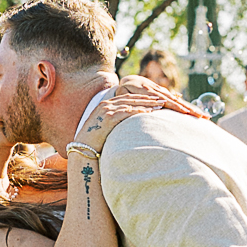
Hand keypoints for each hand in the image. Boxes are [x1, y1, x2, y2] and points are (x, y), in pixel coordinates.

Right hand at [79, 83, 200, 146]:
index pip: (128, 97)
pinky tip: (149, 113)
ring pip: (131, 103)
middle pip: (132, 98)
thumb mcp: (105, 127)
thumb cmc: (94, 141)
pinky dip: (139, 111)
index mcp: (106, 104)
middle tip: (163, 100)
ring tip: (160, 106)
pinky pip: (127, 112)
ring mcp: (107, 110)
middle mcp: (106, 104)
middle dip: (148, 99)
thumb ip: (115, 121)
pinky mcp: (108, 117)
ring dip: (147, 104)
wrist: (82, 148)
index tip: (155, 99)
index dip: (143, 97)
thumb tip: (127, 124)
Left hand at [112, 75, 203, 117]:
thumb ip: (134, 97)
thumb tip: (143, 102)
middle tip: (204, 118)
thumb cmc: (124, 90)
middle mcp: (161, 92)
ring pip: (181, 102)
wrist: (128, 80)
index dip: (178, 107)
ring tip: (205, 117)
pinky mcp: (166, 95)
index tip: (188, 114)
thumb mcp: (126, 93)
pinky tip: (196, 113)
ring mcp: (165, 93)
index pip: (168, 101)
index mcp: (152, 92)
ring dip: (193, 109)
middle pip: (179, 102)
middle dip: (192, 110)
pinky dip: (187, 107)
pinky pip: (178, 102)